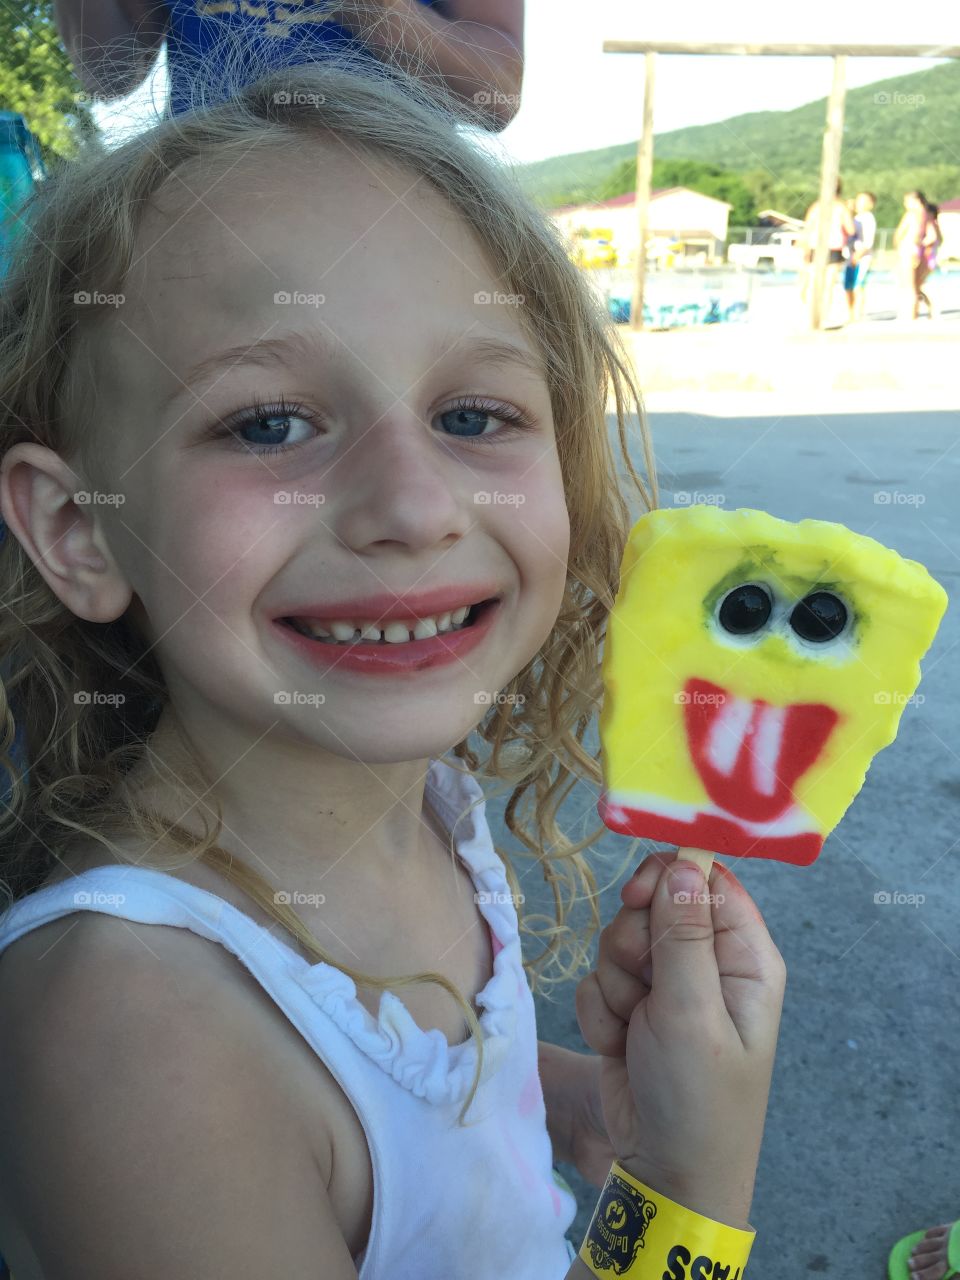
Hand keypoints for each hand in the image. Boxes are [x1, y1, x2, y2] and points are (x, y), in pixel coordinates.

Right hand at [574, 851, 786, 1228]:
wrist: (662, 1170)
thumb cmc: (698, 1096)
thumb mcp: (693, 1012)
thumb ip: (684, 934)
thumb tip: (683, 861)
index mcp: (744, 956)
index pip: (708, 879)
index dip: (669, 876)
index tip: (637, 894)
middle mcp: (708, 963)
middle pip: (653, 904)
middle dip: (634, 942)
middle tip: (643, 984)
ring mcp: (667, 987)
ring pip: (618, 941)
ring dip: (616, 985)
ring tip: (636, 1029)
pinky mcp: (630, 1009)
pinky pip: (597, 979)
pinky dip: (600, 1014)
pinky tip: (620, 1046)